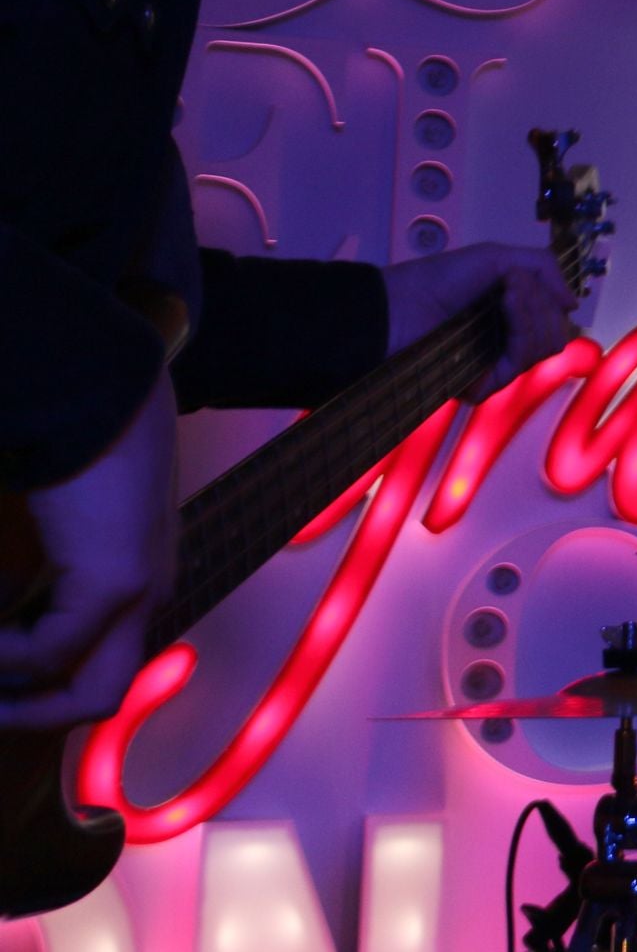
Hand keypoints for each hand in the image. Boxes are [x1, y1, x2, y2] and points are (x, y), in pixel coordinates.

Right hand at [0, 371, 176, 729]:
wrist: (90, 394)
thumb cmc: (61, 453)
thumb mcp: (36, 538)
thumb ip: (24, 588)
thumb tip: (3, 627)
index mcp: (137, 579)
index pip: (98, 663)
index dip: (35, 690)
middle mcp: (150, 591)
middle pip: (101, 694)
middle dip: (31, 715)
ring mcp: (142, 590)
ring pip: (92, 691)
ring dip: (18, 696)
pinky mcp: (118, 581)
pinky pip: (54, 651)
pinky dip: (7, 657)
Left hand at [381, 243, 579, 397]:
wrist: (398, 304)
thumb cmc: (441, 278)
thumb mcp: (498, 257)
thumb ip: (543, 269)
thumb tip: (574, 303)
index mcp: (516, 315)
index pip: (556, 320)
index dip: (547, 302)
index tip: (519, 281)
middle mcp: (509, 342)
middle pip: (553, 338)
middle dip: (537, 309)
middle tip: (509, 289)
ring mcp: (493, 365)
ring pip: (536, 355)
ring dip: (525, 322)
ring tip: (501, 300)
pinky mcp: (476, 385)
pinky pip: (509, 376)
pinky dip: (508, 349)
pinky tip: (485, 334)